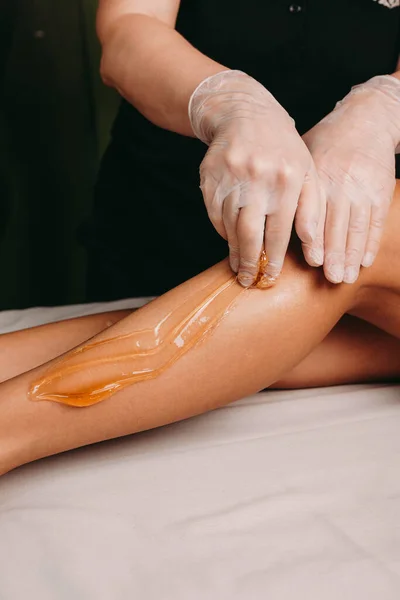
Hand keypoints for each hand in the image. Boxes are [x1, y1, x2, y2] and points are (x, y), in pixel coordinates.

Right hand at [189, 70, 321, 285]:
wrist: (245, 114)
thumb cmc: (283, 150)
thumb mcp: (306, 173)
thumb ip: (312, 210)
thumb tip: (311, 248)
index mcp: (287, 179)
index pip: (279, 231)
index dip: (274, 259)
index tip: (270, 278)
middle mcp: (258, 178)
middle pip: (250, 233)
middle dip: (250, 262)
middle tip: (248, 280)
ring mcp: (230, 177)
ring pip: (229, 226)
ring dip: (234, 250)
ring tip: (239, 266)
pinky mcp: (209, 178)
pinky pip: (213, 214)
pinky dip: (221, 231)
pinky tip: (229, 239)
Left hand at [303, 75, 399, 283]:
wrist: (366, 119)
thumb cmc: (325, 141)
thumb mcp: (302, 155)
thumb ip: (290, 186)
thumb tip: (263, 215)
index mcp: (318, 175)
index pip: (314, 213)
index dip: (313, 239)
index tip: (310, 261)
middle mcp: (341, 182)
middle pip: (336, 225)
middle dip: (333, 255)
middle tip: (329, 278)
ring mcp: (363, 187)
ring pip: (357, 227)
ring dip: (351, 256)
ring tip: (345, 277)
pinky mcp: (381, 191)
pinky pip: (375, 222)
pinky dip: (370, 243)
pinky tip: (364, 261)